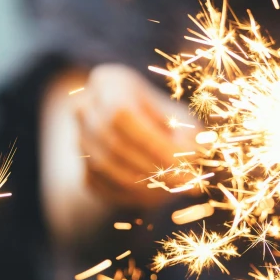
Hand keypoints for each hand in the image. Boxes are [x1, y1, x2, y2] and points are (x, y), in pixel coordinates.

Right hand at [76, 64, 196, 206]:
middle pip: (114, 144)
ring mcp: (80, 140)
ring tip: (176, 189)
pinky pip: (104, 188)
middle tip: (186, 184)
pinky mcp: (84, 171)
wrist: (131, 132)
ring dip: (145, 184)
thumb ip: (188, 133)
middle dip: (154, 168)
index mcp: (109, 84)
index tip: (184, 164)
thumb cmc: (162, 119)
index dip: (153, 144)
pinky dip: (133, 196)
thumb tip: (199, 154)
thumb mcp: (179, 118)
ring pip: (107, 168)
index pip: (122, 115)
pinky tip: (159, 195)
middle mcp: (85, 108)